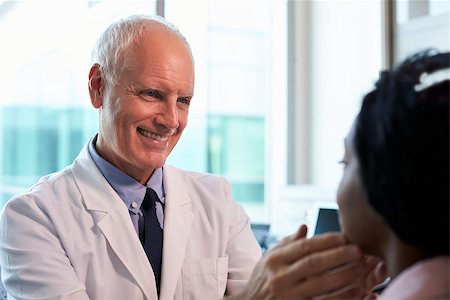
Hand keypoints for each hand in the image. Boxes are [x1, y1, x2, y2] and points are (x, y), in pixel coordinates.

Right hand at [230, 225, 374, 299]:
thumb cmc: (262, 280)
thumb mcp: (268, 258)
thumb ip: (288, 243)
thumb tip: (305, 227)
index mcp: (274, 260)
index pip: (303, 247)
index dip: (325, 241)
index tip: (343, 237)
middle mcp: (279, 277)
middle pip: (314, 264)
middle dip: (338, 256)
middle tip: (358, 250)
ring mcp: (288, 296)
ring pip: (321, 284)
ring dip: (344, 276)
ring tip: (361, 269)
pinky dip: (341, 297)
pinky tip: (355, 292)